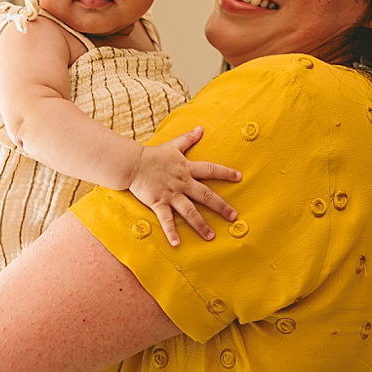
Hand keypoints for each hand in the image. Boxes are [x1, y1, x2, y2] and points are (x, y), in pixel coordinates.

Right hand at [127, 125, 240, 245]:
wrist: (132, 163)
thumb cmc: (153, 155)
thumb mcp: (172, 145)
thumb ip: (188, 138)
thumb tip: (200, 127)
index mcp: (187, 169)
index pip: (210, 170)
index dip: (225, 173)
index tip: (239, 177)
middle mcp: (182, 183)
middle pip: (205, 195)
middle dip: (220, 206)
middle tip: (233, 217)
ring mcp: (171, 194)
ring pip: (189, 211)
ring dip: (201, 224)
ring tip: (211, 236)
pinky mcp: (158, 202)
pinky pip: (166, 219)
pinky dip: (171, 232)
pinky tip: (177, 243)